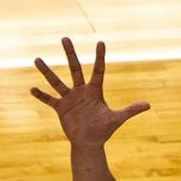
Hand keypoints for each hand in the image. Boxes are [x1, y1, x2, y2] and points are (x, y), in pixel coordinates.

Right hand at [30, 37, 150, 147]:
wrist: (90, 142)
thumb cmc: (104, 129)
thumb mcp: (117, 119)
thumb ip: (130, 110)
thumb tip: (148, 105)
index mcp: (94, 91)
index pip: (98, 70)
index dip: (99, 57)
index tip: (100, 42)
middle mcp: (81, 91)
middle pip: (74, 69)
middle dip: (70, 54)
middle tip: (64, 38)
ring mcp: (69, 98)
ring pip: (57, 82)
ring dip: (47, 72)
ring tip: (37, 60)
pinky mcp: (60, 109)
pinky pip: (49, 100)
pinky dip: (41, 95)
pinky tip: (32, 88)